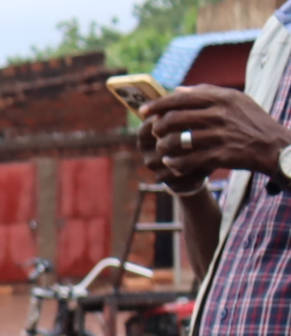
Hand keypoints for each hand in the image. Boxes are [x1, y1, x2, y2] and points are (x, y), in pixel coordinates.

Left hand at [146, 86, 289, 183]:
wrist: (274, 146)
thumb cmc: (251, 122)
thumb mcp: (236, 100)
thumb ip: (207, 93)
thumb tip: (177, 89)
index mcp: (222, 98)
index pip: (181, 99)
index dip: (158, 105)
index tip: (143, 111)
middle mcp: (220, 115)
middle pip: (174, 119)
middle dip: (158, 127)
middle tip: (154, 132)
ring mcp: (219, 135)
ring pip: (177, 141)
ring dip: (164, 147)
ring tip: (162, 150)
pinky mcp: (219, 155)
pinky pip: (186, 161)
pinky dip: (175, 163)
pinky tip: (171, 164)